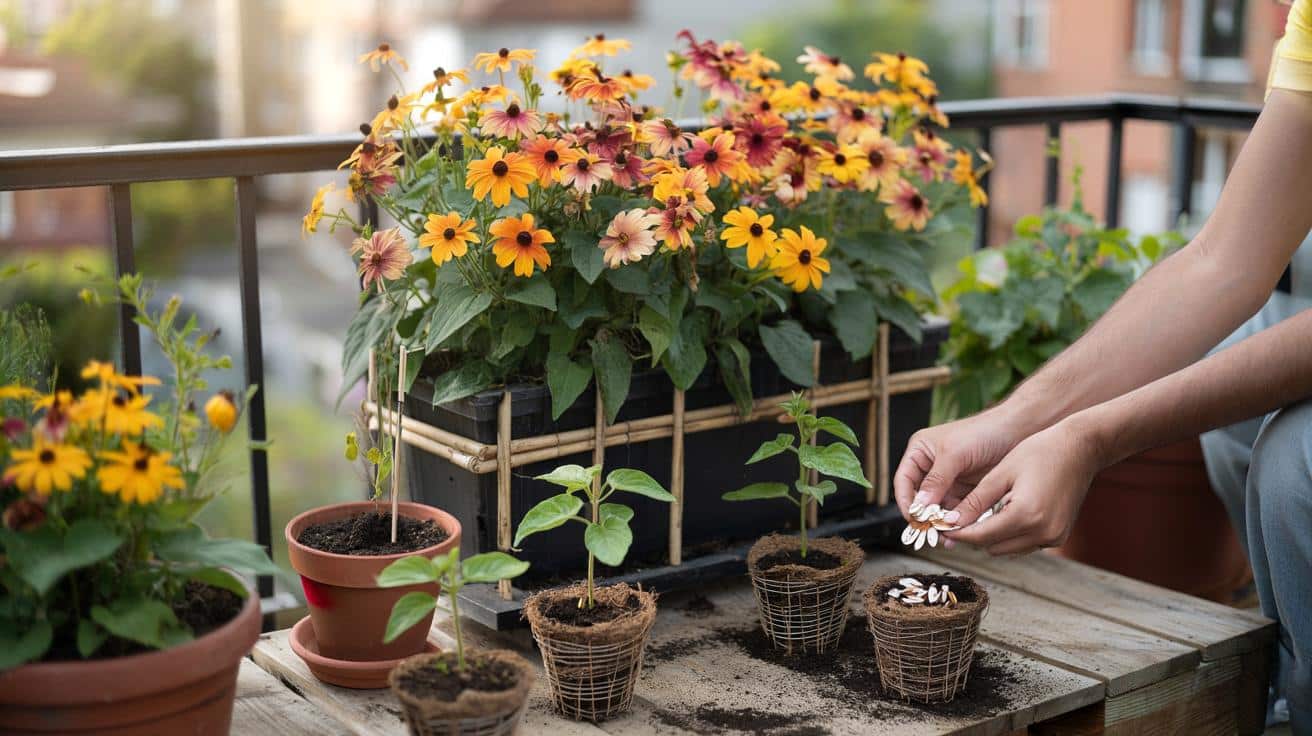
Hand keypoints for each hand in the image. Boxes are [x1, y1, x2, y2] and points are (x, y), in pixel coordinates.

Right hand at [893, 405, 1028, 522]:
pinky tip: (959, 532)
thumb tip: (920, 505)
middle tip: (929, 533)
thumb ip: (936, 480)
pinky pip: (956, 511)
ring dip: (940, 523)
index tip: (914, 519)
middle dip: (924, 517)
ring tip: (946, 537)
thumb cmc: (983, 432)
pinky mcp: (966, 491)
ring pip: (937, 508)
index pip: (904, 481)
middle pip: (919, 498)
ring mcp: (948, 480)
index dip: (906, 501)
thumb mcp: (954, 454)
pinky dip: (956, 522)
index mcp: (919, 452)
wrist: (1018, 431)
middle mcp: (931, 467)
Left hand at [944, 418, 1103, 554]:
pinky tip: (1003, 513)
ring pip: (1008, 549)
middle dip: (973, 534)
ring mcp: (1053, 537)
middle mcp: (1042, 533)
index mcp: (1025, 516)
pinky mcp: (1059, 536)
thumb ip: (975, 501)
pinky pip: (1025, 544)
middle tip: (956, 517)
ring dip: (992, 536)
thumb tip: (951, 521)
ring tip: (978, 513)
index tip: (939, 524)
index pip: (980, 536)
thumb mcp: (1001, 473)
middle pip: (992, 547)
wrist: (1081, 448)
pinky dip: (1010, 534)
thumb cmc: (1040, 452)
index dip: (957, 532)